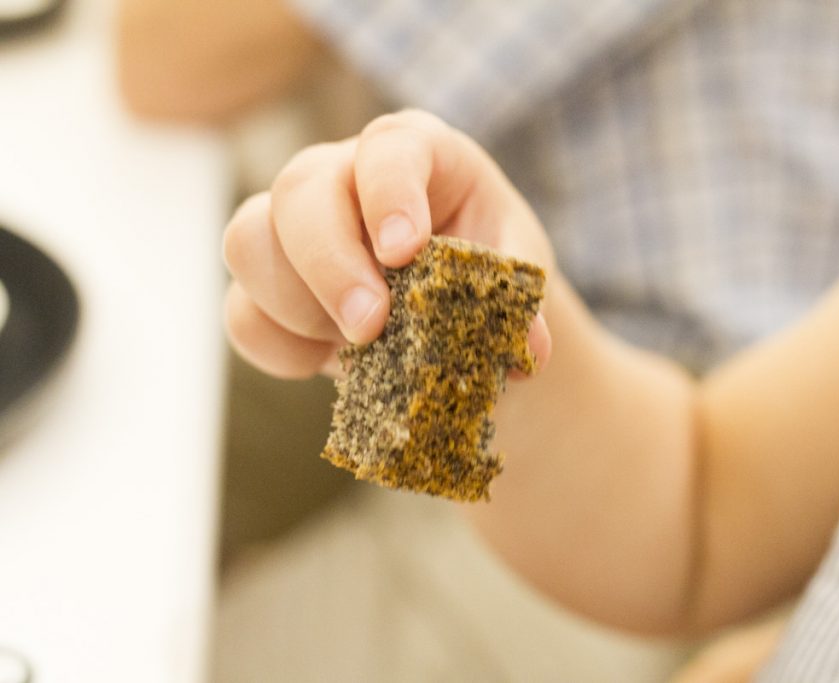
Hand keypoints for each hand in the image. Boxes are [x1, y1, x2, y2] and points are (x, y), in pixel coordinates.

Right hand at [222, 109, 554, 378]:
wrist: (453, 310)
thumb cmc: (485, 267)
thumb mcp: (515, 276)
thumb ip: (519, 303)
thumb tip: (528, 351)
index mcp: (415, 154)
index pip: (389, 147)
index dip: (389, 193)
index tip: (405, 252)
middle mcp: (342, 176)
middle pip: (299, 191)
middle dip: (329, 264)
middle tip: (370, 327)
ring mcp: (293, 226)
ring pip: (247, 243)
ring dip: (299, 307)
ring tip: (359, 348)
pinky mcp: (268, 285)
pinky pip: (242, 313)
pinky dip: (281, 349)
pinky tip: (329, 364)